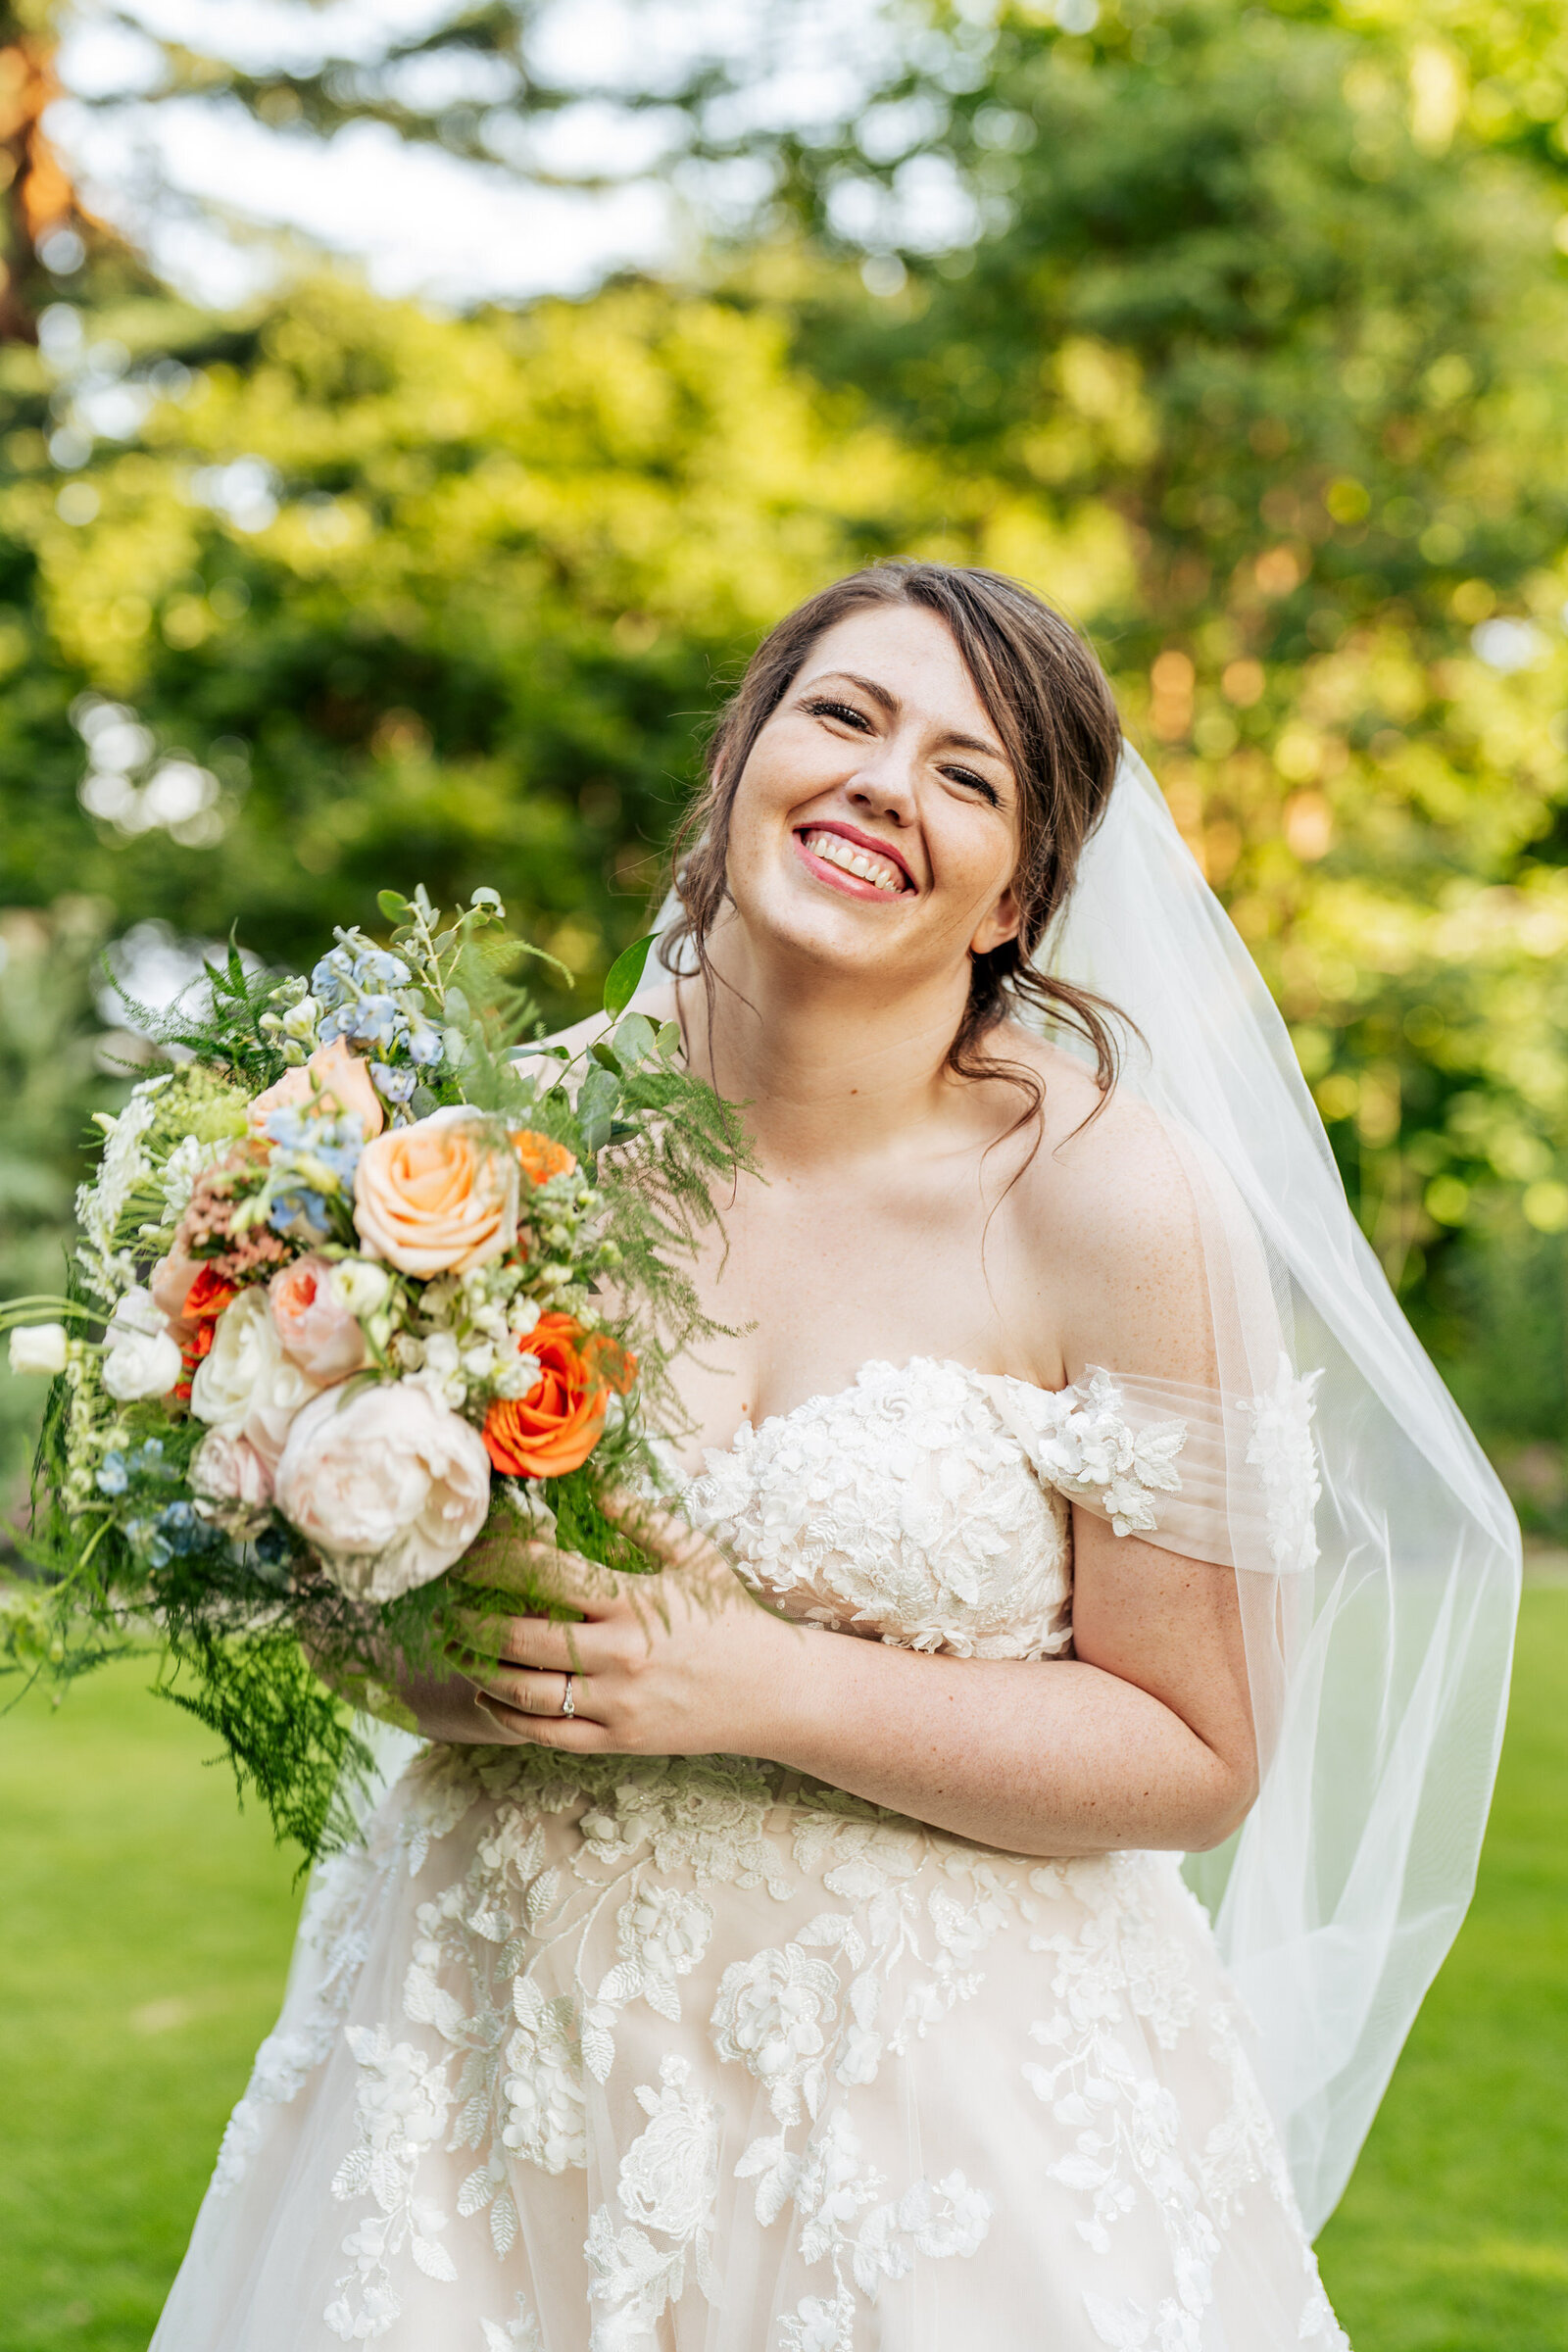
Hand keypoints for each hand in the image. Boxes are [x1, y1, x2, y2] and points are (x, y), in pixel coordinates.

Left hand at [446, 1493, 799, 1754]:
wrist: (776, 1691)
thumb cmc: (733, 1618)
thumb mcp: (695, 1557)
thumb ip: (643, 1520)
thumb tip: (594, 1488)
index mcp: (634, 1601)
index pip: (547, 1574)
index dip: (498, 1561)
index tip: (468, 1554)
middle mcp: (619, 1654)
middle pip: (522, 1636)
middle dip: (472, 1620)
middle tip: (444, 1605)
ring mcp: (617, 1703)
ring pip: (526, 1691)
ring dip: (479, 1669)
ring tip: (452, 1648)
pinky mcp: (619, 1740)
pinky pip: (548, 1735)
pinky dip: (508, 1718)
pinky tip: (488, 1695)